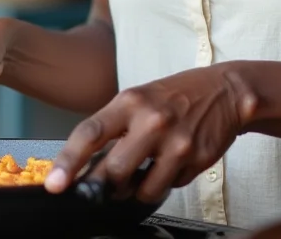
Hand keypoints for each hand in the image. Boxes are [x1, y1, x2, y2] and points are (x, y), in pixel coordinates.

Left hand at [45, 64, 257, 202]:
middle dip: (102, 188)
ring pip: (142, 189)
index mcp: (130, 102)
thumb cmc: (175, 96)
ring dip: (137, 189)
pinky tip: (172, 162)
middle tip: (100, 190)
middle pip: (113, 172)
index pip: (90, 133)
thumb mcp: (139, 99)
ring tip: (145, 168)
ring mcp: (176, 142)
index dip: (68, 162)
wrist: (225, 91)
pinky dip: (165, 181)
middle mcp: (152, 121)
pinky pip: (170, 186)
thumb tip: (85, 166)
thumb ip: (114, 128)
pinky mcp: (197, 159)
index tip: (55, 184)